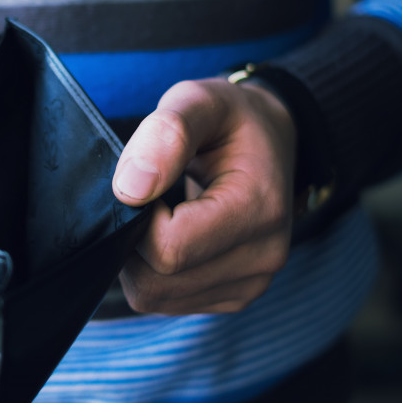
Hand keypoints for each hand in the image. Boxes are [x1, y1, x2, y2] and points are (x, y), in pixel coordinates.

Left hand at [112, 77, 295, 314]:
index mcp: (259, 209)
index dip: (138, 218)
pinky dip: (154, 272)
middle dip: (133, 242)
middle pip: (157, 282)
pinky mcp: (233, 296)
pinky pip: (166, 301)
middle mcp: (263, 257)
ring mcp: (250, 284)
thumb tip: (130, 187)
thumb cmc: (232, 120)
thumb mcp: (201, 101)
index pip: (169, 248)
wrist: (271, 141)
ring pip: (156, 297)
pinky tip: (170, 235)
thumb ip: (167, 133)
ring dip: (140, 260)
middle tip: (145, 199)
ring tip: (159, 214)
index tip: (145, 184)